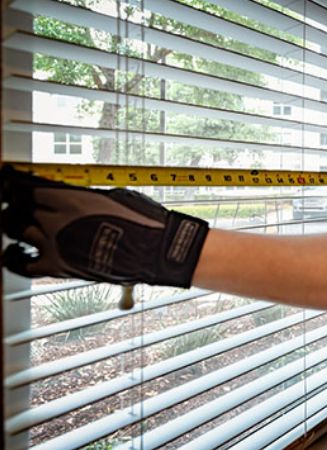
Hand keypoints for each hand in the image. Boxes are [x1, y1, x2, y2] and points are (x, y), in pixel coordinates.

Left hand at [1, 166, 208, 287]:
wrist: (156, 253)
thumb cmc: (143, 223)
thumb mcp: (115, 196)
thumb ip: (84, 196)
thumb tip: (71, 197)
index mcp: (70, 199)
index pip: (26, 187)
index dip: (13, 183)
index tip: (10, 181)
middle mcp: (56, 220)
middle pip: (15, 208)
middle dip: (13, 204)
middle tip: (17, 204)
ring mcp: (54, 245)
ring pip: (12, 231)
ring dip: (11, 226)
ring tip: (14, 225)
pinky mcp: (58, 267)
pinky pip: (21, 264)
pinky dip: (12, 258)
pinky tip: (14, 253)